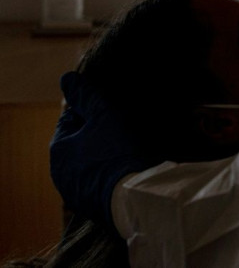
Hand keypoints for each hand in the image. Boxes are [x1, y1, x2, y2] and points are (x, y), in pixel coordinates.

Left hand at [50, 72, 158, 231]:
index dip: (92, 110)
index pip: (70, 119)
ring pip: (90, 163)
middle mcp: (60, 173)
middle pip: (80, 143)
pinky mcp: (93, 206)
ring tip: (129, 147)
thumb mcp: (104, 114)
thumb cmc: (118, 151)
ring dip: (105, 154)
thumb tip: (67, 78)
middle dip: (98, 134)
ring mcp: (76, 192)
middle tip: (123, 127)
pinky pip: (101, 181)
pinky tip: (128, 167)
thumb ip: (86, 95)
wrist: (135, 195)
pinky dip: (111, 172)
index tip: (112, 110)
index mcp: (58, 149)